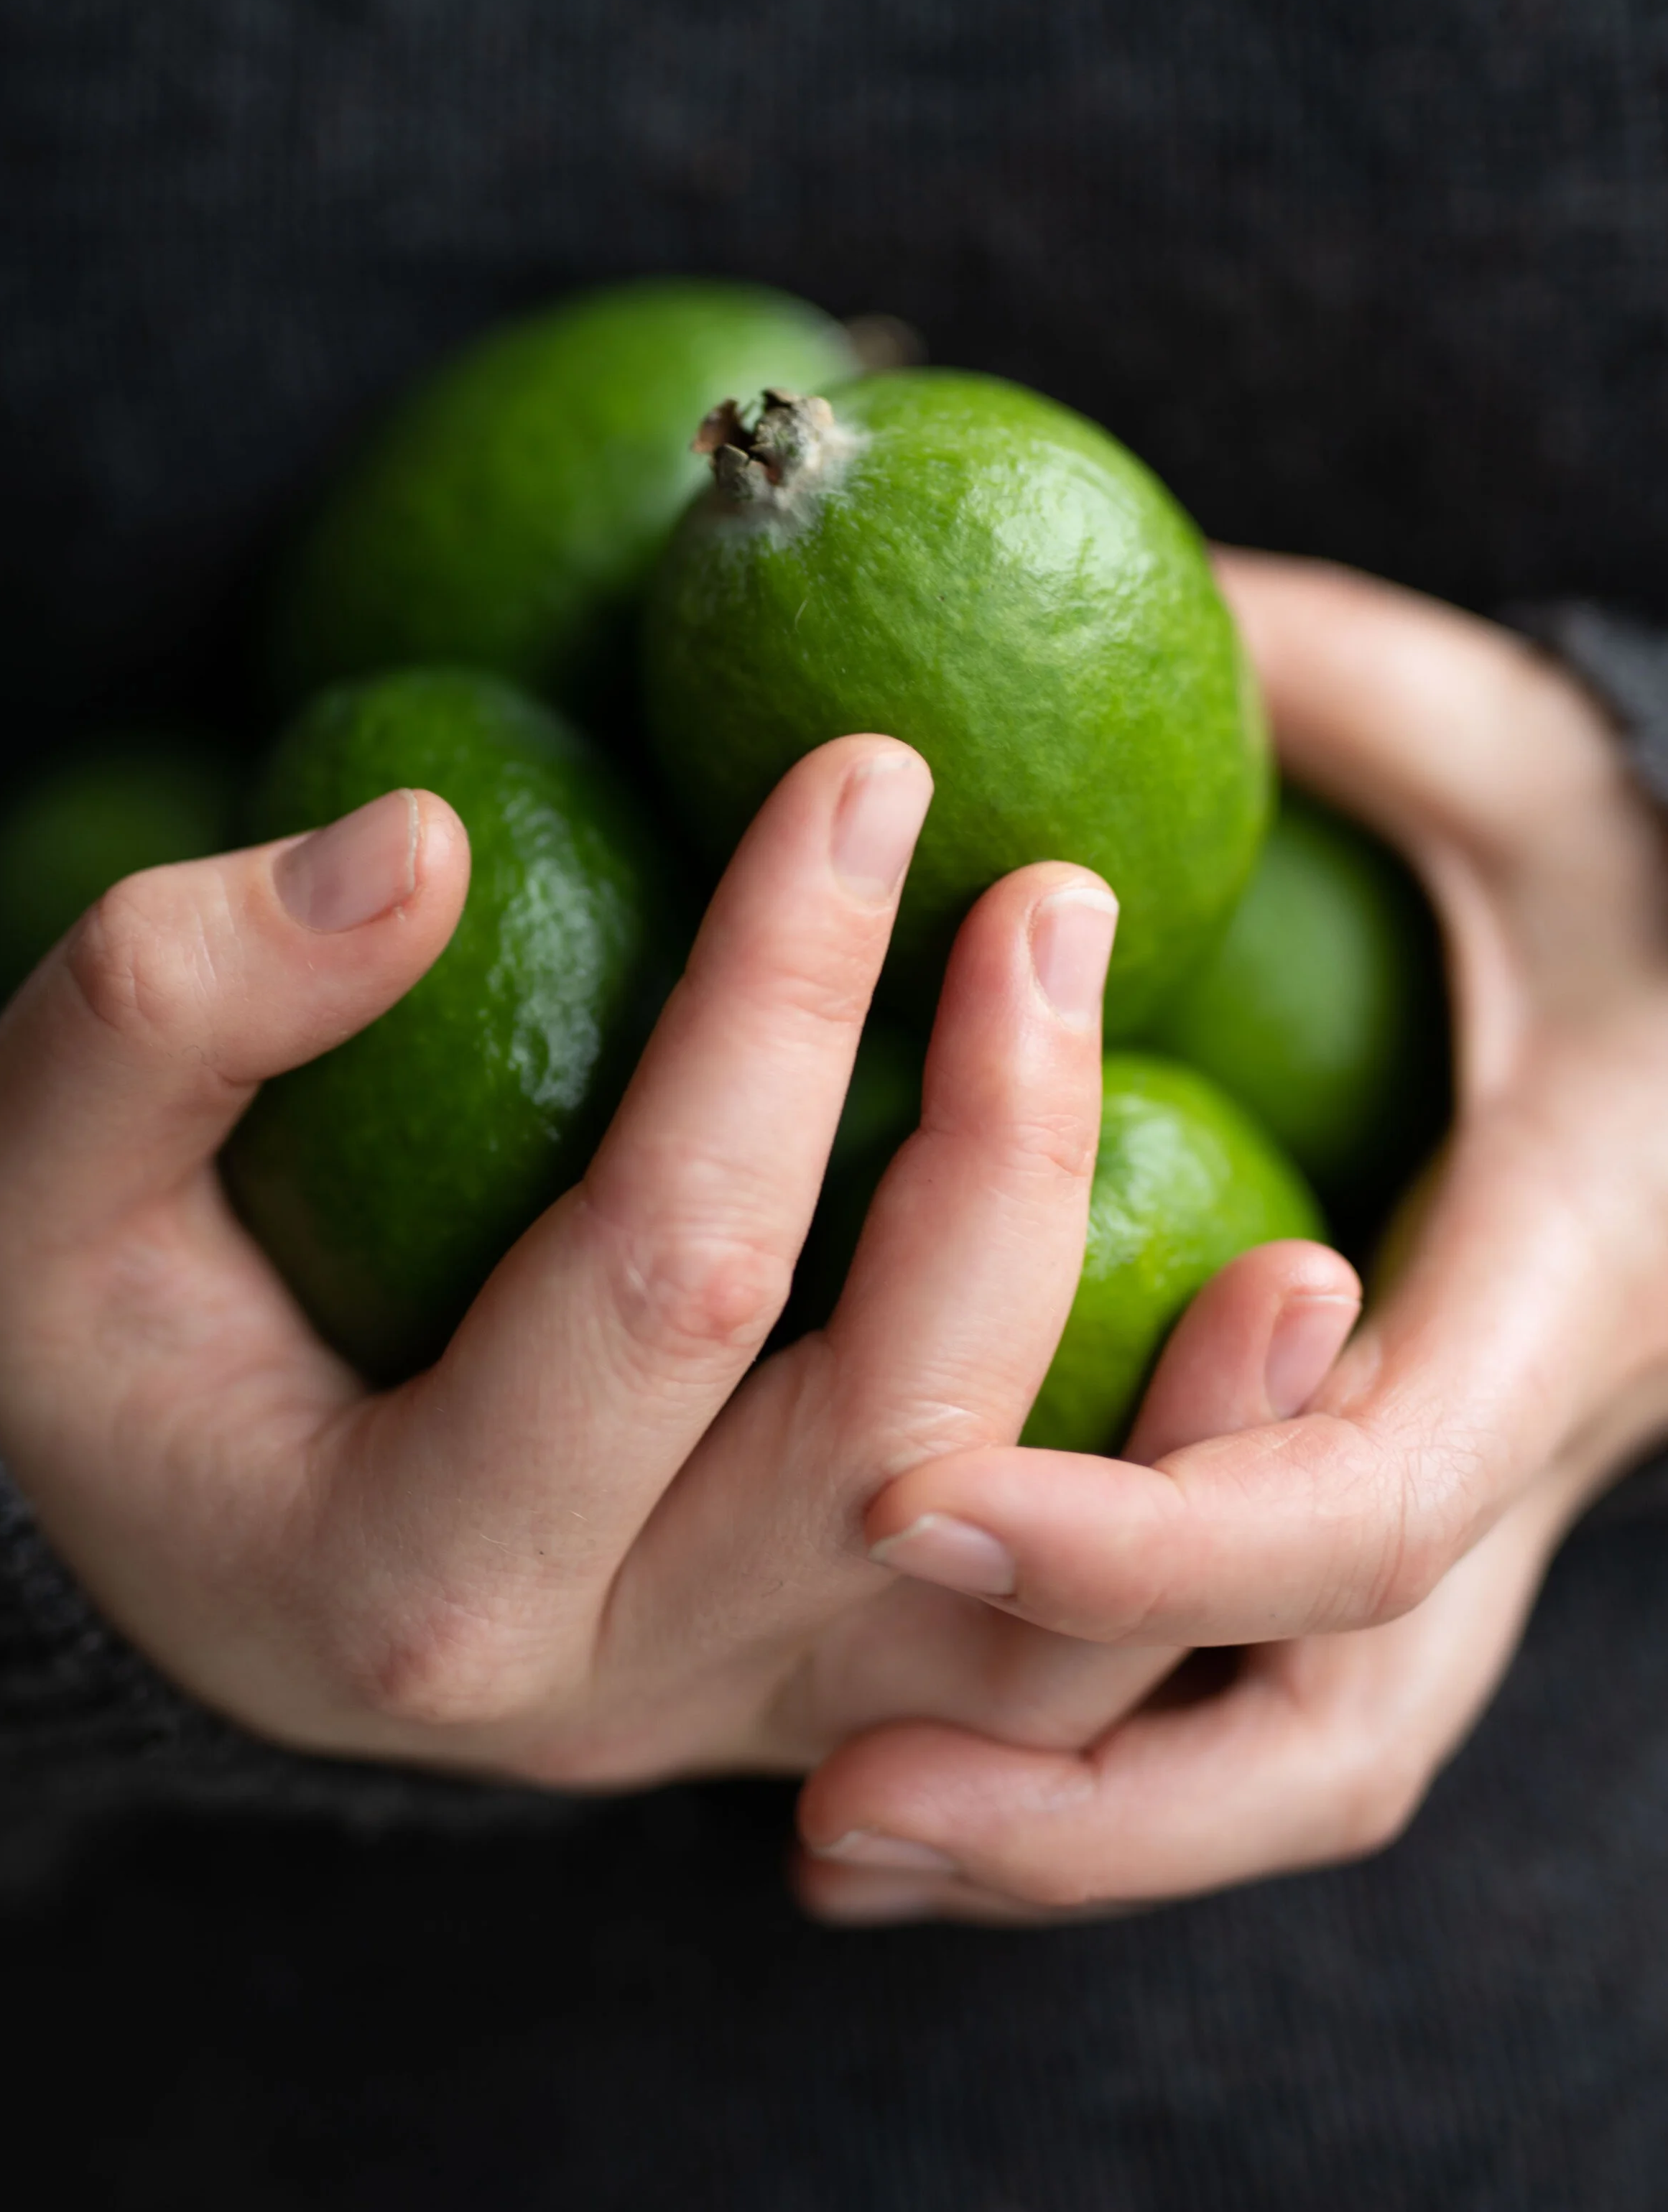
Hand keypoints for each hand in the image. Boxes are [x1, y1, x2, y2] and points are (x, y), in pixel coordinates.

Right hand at [0, 730, 1325, 1789]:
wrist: (133, 1522)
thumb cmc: (80, 1329)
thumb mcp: (29, 1164)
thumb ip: (164, 1004)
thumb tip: (414, 846)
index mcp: (412, 1570)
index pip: (665, 1271)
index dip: (779, 1007)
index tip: (864, 769)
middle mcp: (602, 1685)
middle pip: (891, 1439)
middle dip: (1003, 1147)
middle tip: (1056, 893)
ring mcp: (727, 1717)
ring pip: (1021, 1623)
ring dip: (1175, 1423)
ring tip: (1309, 1229)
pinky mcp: (807, 1692)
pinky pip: (1039, 1662)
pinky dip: (1170, 1529)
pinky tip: (1267, 1347)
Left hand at [798, 556, 1667, 1923]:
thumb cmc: (1636, 848)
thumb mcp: (1504, 751)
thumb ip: (1314, 675)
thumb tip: (1072, 569)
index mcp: (1569, 1281)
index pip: (1362, 1503)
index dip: (1142, 1535)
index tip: (904, 1493)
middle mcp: (1521, 1443)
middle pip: (1333, 1731)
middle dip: (1087, 1806)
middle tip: (828, 1818)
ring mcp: (1462, 1507)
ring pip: (1300, 1760)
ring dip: (1076, 1832)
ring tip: (832, 1846)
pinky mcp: (1395, 1513)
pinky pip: (1260, 1693)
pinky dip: (1103, 1757)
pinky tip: (899, 1753)